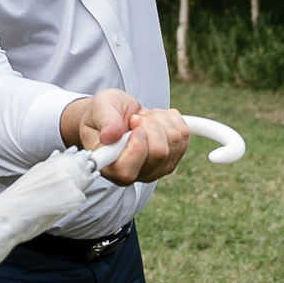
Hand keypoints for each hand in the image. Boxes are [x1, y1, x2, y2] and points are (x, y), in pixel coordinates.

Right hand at [60, 91, 190, 183]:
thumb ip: (105, 121)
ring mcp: (156, 168)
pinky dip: (171, 119)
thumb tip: (110, 135)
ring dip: (159, 120)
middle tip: (134, 119)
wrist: (115, 114)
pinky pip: (184, 134)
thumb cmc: (103, 114)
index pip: (127, 171)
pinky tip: (154, 120)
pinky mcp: (172, 158)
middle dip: (150, 125)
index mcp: (110, 168)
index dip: (136, 147)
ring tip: (142, 119)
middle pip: (160, 152)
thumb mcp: (99, 109)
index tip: (133, 127)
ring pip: (175, 140)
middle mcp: (135, 174)